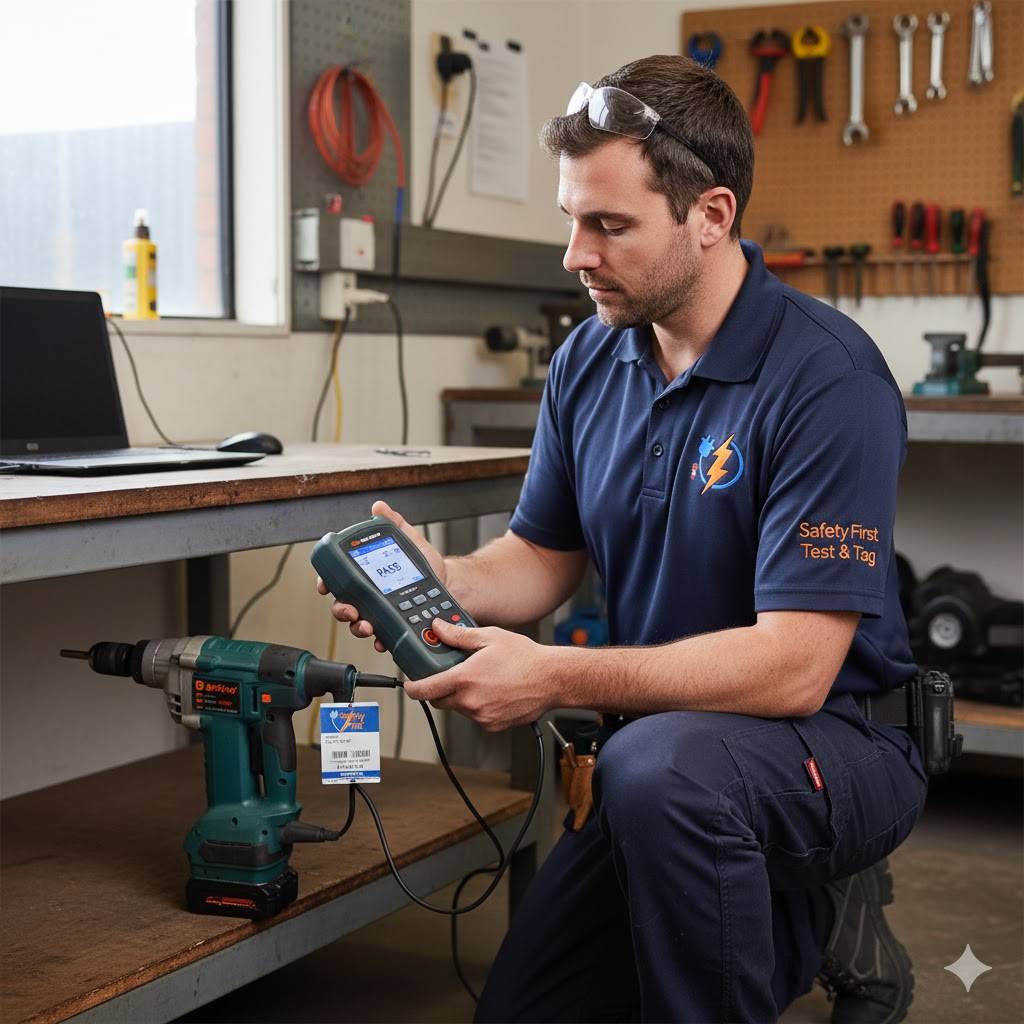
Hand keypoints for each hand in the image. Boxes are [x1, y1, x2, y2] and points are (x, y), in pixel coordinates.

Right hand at [315, 500, 446, 653]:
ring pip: (358, 623)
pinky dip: (379, 639)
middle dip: (342, 610)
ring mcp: (380, 611)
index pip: (339, 578)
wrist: (452, 584)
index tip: (325, 586)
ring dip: (357, 627)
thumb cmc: (427, 564)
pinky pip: (381, 635)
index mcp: (367, 574)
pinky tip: (382, 638)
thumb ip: (394, 524)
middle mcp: (369, 595)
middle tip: (350, 610)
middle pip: (343, 604)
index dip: (327, 582)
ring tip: (367, 625)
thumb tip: (379, 507)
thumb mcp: (410, 540)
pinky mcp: (394, 625)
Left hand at [403, 618, 555, 731]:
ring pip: (458, 709)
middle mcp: (471, 701)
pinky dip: (477, 706)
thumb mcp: (489, 637)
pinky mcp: (493, 725)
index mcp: (465, 679)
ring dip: (461, 697)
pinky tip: (492, 691)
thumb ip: (459, 635)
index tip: (410, 685)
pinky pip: (476, 716)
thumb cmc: (525, 658)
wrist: (552, 679)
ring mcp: (482, 716)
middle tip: (450, 675)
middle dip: (440, 689)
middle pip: (440, 700)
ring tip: (481, 680)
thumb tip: (439, 628)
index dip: (413, 688)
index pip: (426, 690)